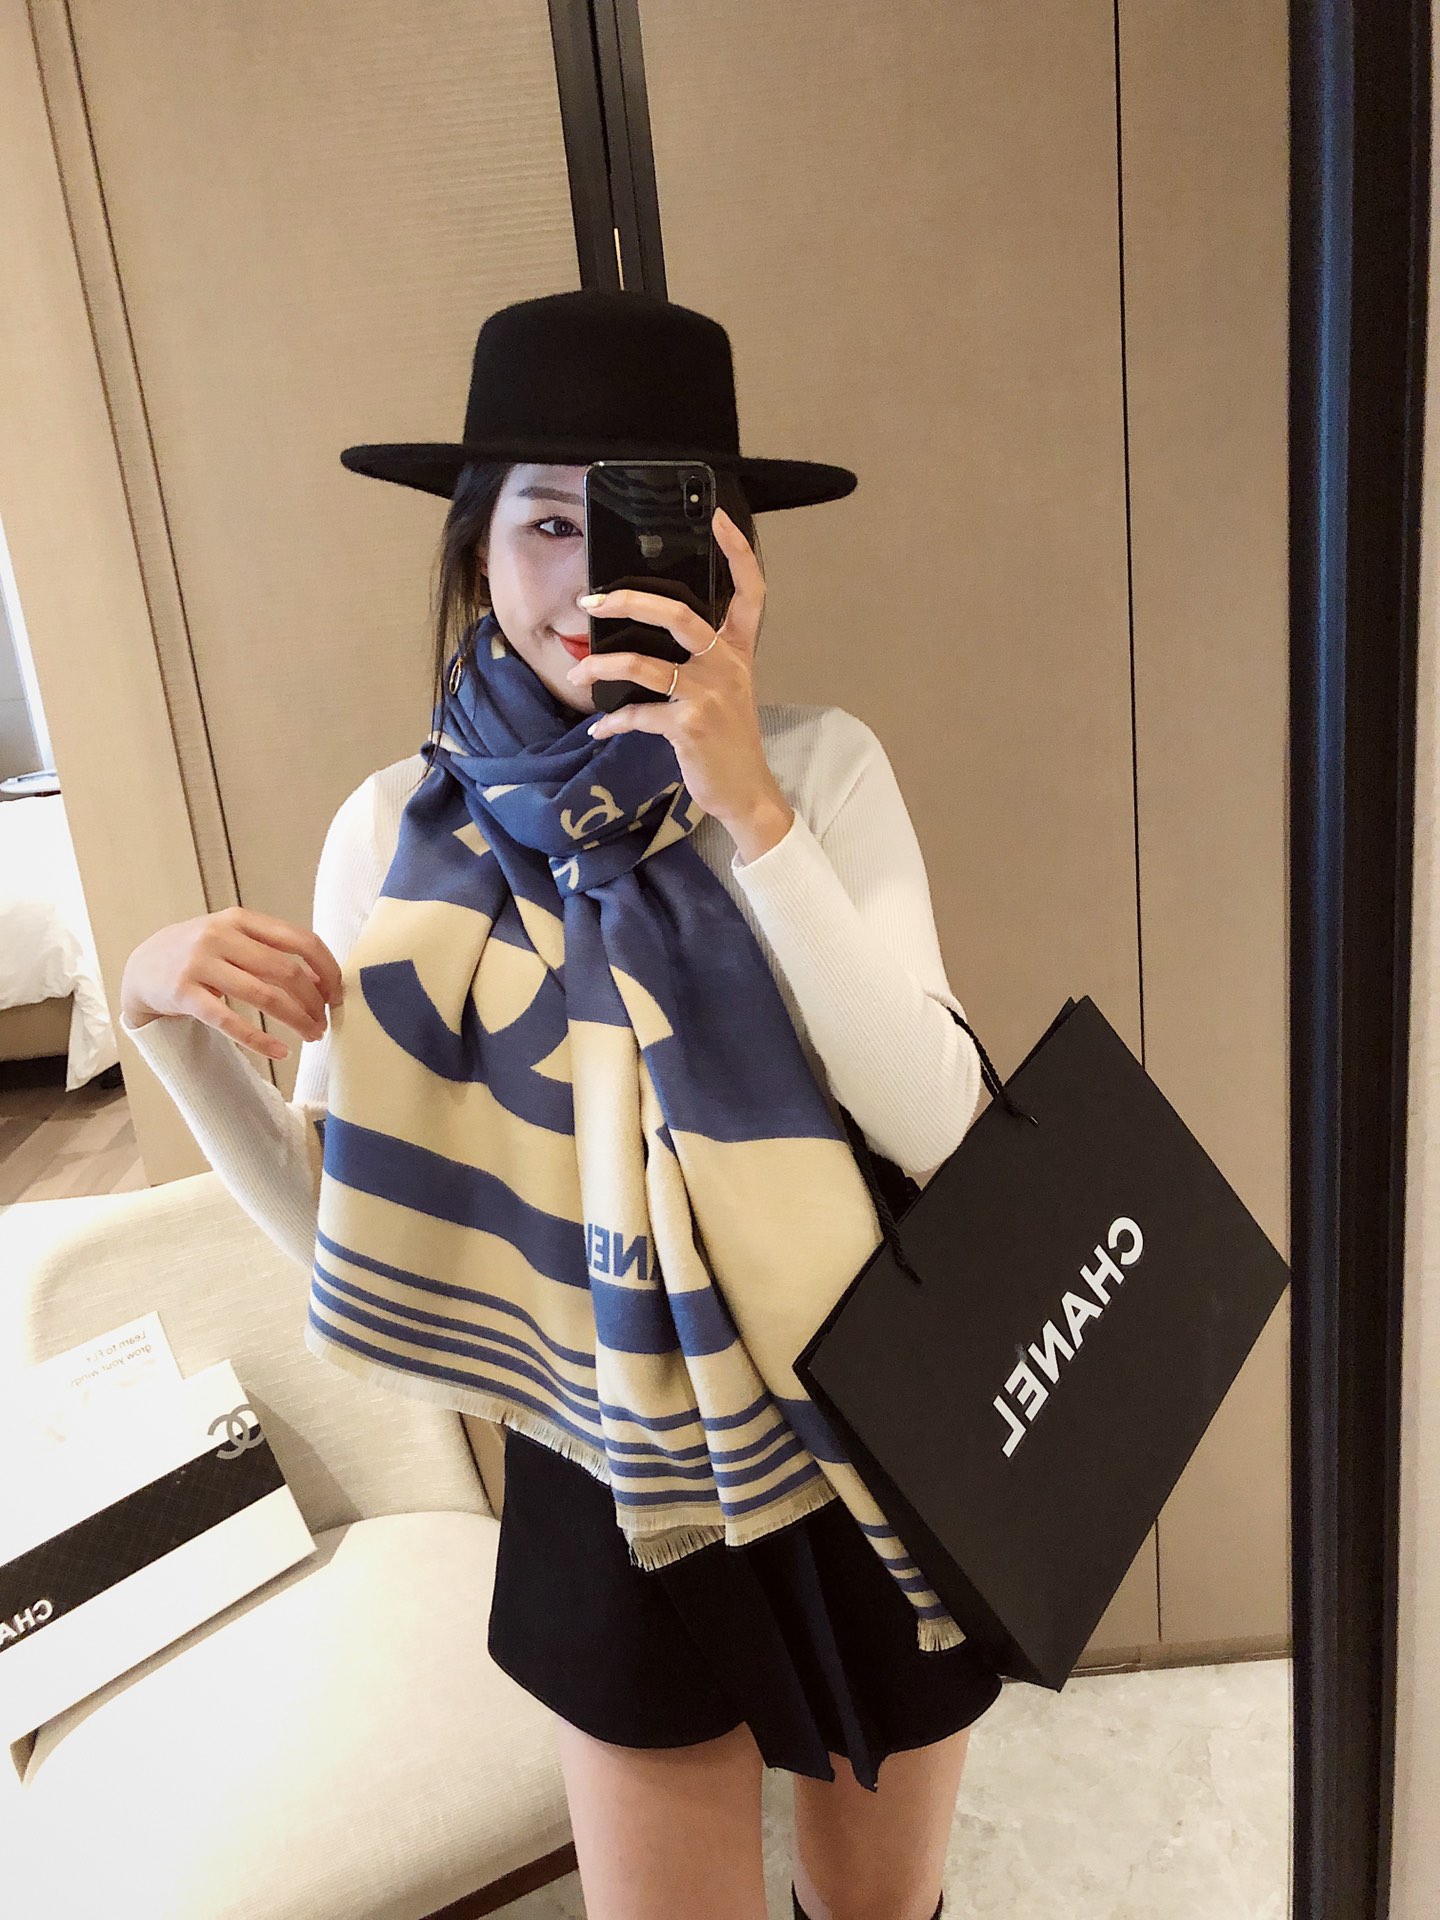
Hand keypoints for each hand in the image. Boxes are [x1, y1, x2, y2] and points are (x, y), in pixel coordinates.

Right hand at [120, 907, 343, 1061]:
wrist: (141, 967)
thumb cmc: (200, 953)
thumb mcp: (234, 941)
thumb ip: (272, 953)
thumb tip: (320, 982)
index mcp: (241, 919)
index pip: (300, 940)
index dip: (327, 969)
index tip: (338, 994)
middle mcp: (221, 936)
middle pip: (285, 971)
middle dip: (314, 1002)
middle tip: (324, 1023)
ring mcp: (200, 963)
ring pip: (264, 995)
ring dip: (296, 1020)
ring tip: (311, 1035)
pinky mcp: (183, 994)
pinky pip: (229, 1021)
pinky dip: (260, 1040)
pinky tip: (281, 1052)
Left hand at [564, 506, 790, 832]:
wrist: (746, 791)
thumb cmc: (728, 738)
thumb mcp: (727, 689)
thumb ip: (702, 659)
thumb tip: (645, 638)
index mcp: (737, 651)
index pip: (750, 591)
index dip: (737, 552)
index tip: (719, 519)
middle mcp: (726, 665)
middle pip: (679, 615)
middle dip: (629, 601)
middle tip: (593, 601)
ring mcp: (708, 695)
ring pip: (643, 665)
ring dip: (602, 667)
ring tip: (578, 672)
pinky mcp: (689, 726)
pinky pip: (638, 714)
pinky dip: (613, 722)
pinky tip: (599, 729)